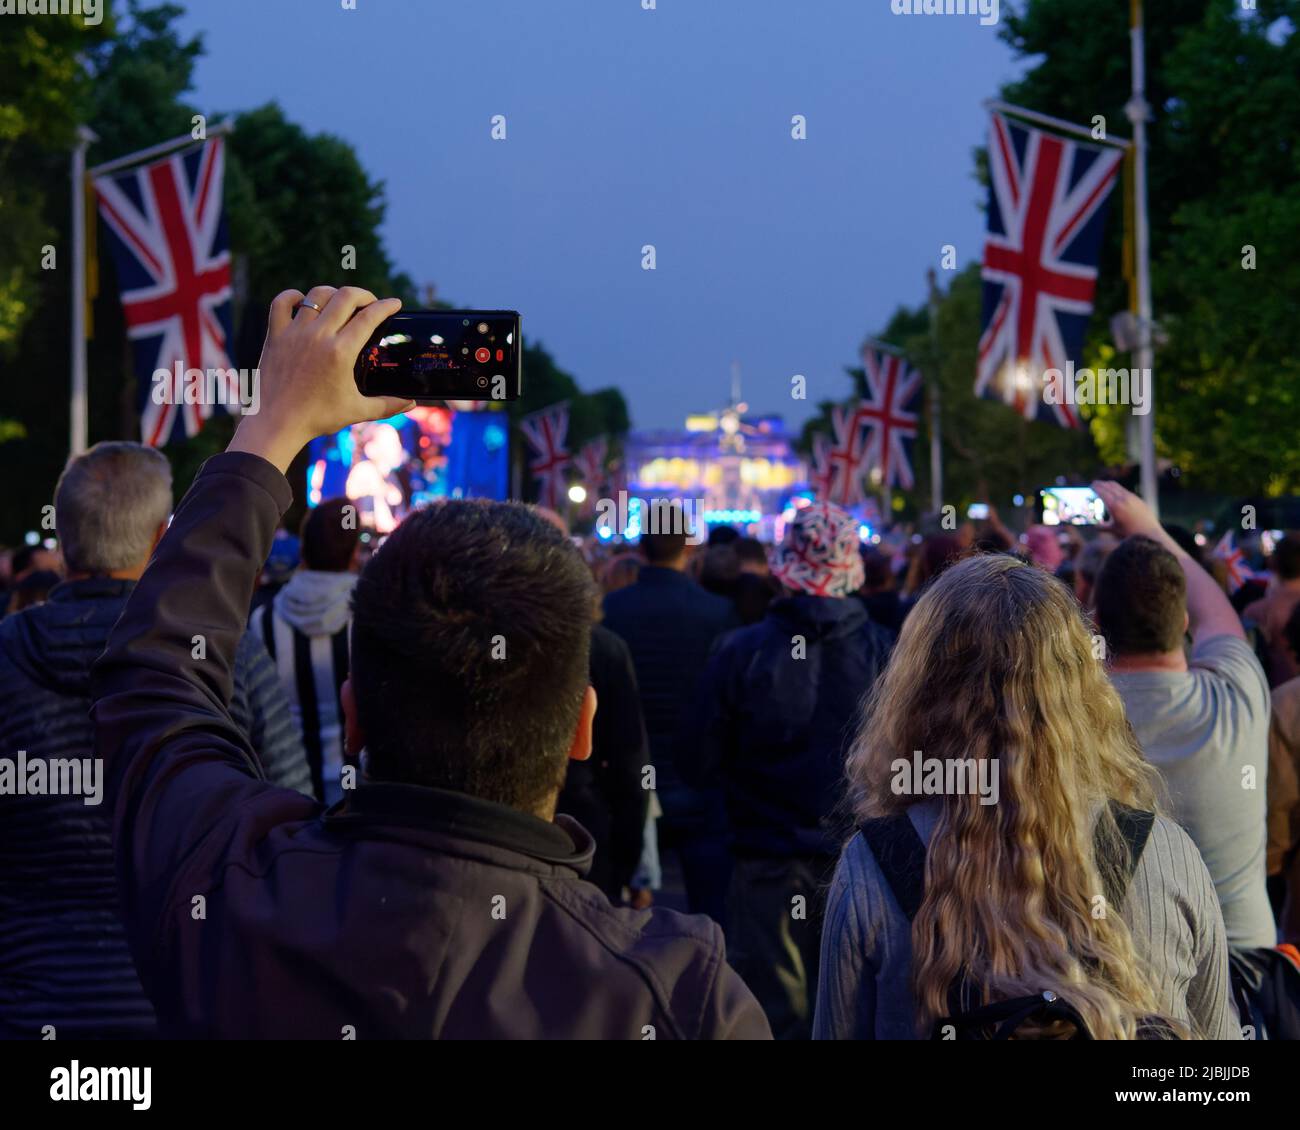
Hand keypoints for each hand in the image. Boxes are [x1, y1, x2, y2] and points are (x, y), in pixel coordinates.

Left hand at [229, 286, 414, 472]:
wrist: (278, 423)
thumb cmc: (318, 418)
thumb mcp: (357, 411)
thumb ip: (387, 405)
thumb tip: (411, 403)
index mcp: (341, 352)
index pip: (369, 317)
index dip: (386, 306)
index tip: (395, 303)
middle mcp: (318, 336)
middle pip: (345, 296)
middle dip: (364, 294)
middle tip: (370, 303)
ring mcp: (294, 333)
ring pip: (316, 295)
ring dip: (333, 294)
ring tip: (341, 303)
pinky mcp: (276, 336)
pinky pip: (281, 303)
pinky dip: (293, 297)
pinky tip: (303, 302)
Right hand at [1091, 479, 1165, 543]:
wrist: (1149, 532)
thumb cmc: (1129, 533)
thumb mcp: (1113, 530)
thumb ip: (1101, 526)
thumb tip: (1095, 525)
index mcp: (1114, 505)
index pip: (1102, 491)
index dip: (1095, 487)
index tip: (1091, 485)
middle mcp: (1122, 498)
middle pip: (1109, 486)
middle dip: (1101, 484)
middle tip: (1095, 484)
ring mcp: (1131, 497)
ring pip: (1118, 487)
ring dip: (1109, 485)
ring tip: (1104, 486)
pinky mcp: (1138, 499)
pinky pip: (1125, 490)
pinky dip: (1117, 489)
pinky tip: (1116, 493)